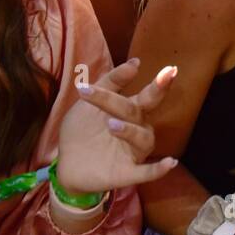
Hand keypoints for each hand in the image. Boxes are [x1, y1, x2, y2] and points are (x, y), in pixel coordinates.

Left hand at [56, 58, 178, 196]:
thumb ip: (111, 82)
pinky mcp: (127, 173)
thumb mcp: (89, 102)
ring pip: (142, 139)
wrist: (65, 163)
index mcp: (130, 111)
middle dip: (156, 92)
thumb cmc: (82, 129)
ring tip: (111, 124)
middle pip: (140, 111)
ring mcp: (133, 151)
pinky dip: (159, 169)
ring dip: (130, 131)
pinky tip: (170, 163)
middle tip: (164, 75)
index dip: (152, 80)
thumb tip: (136, 62)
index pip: (143, 94)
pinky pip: (147, 172)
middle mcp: (137, 129)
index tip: (140, 64)